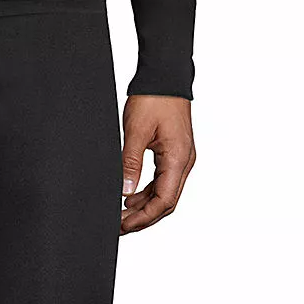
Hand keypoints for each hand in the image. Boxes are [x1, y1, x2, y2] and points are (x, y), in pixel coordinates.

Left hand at [120, 94, 195, 234]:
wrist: (164, 77)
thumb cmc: (154, 99)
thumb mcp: (136, 132)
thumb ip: (130, 163)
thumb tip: (125, 191)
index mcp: (178, 159)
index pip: (164, 201)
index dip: (143, 218)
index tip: (123, 226)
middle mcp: (184, 162)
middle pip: (166, 202)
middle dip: (143, 217)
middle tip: (119, 226)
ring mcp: (180, 158)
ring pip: (164, 193)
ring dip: (144, 206)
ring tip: (122, 215)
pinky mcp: (173, 153)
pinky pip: (162, 180)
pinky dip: (147, 192)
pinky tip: (130, 196)